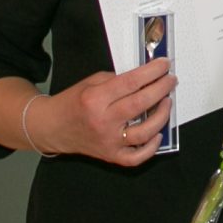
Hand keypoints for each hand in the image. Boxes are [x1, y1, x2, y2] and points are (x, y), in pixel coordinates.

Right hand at [43, 59, 176, 166]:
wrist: (52, 127)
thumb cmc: (73, 102)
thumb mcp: (91, 82)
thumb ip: (118, 80)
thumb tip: (147, 77)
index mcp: (95, 98)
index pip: (131, 83)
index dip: (152, 72)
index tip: (164, 65)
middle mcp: (102, 121)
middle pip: (140, 104)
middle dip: (161, 89)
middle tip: (171, 81)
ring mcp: (108, 141)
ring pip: (144, 132)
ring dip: (161, 116)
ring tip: (166, 102)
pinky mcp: (110, 156)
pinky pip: (136, 157)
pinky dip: (151, 148)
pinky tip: (157, 134)